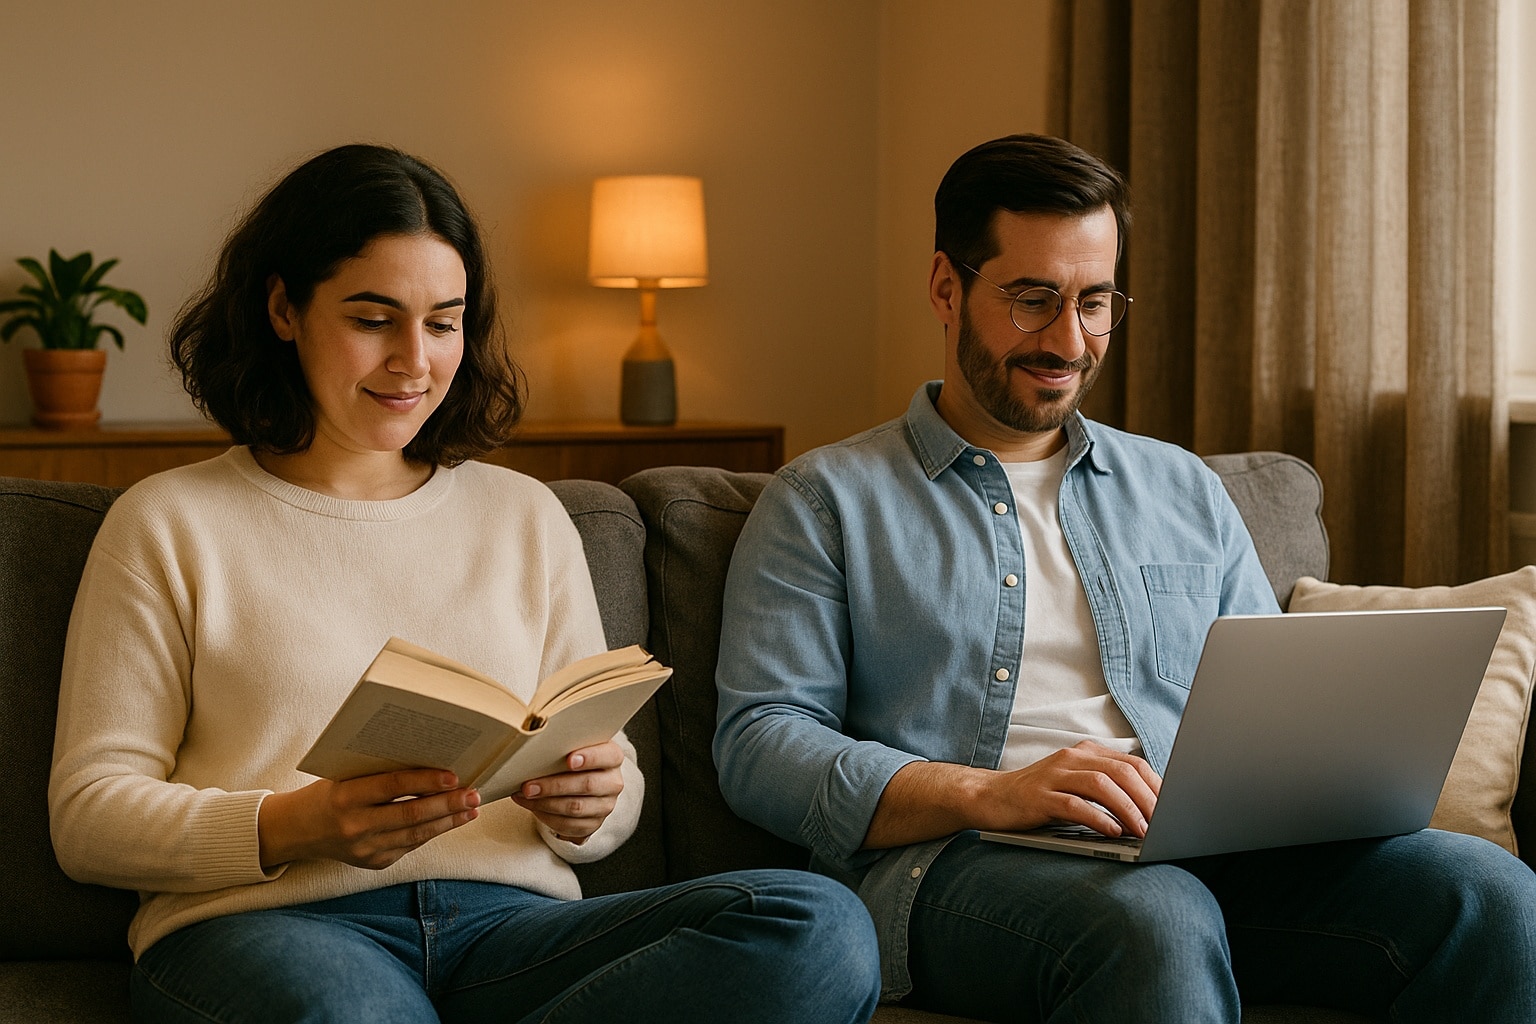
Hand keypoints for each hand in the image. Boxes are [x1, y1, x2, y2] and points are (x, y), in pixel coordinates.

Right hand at [258, 769, 479, 869]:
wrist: (299, 829)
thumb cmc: (329, 792)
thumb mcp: (347, 775)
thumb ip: (382, 772)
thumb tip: (432, 762)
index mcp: (345, 796)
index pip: (392, 786)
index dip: (425, 781)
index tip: (454, 776)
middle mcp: (355, 826)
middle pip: (411, 815)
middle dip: (448, 804)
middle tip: (475, 794)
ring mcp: (364, 849)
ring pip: (416, 835)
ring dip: (448, 821)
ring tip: (471, 809)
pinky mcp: (374, 863)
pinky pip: (410, 845)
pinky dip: (433, 832)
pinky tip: (451, 821)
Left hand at [511, 741, 625, 844]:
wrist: (584, 782)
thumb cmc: (575, 758)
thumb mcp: (576, 746)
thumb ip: (564, 745)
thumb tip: (534, 749)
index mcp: (612, 757)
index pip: (607, 756)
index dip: (590, 758)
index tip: (569, 760)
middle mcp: (613, 783)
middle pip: (587, 785)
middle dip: (554, 785)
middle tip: (529, 785)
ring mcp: (605, 806)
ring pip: (576, 808)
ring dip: (545, 803)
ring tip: (525, 795)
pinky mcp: (593, 824)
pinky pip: (569, 825)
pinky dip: (546, 816)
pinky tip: (533, 807)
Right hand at [981, 740, 1161, 837]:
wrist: (990, 797)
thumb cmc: (1040, 797)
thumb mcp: (1076, 786)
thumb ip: (1107, 790)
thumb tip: (1149, 812)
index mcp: (1086, 752)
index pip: (1132, 763)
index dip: (1157, 786)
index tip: (1174, 811)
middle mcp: (1072, 757)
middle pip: (1121, 771)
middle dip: (1148, 799)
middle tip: (1164, 825)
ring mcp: (1053, 775)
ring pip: (1100, 784)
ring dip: (1127, 809)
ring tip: (1142, 832)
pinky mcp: (1038, 796)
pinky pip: (1073, 804)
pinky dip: (1097, 818)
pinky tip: (1111, 832)